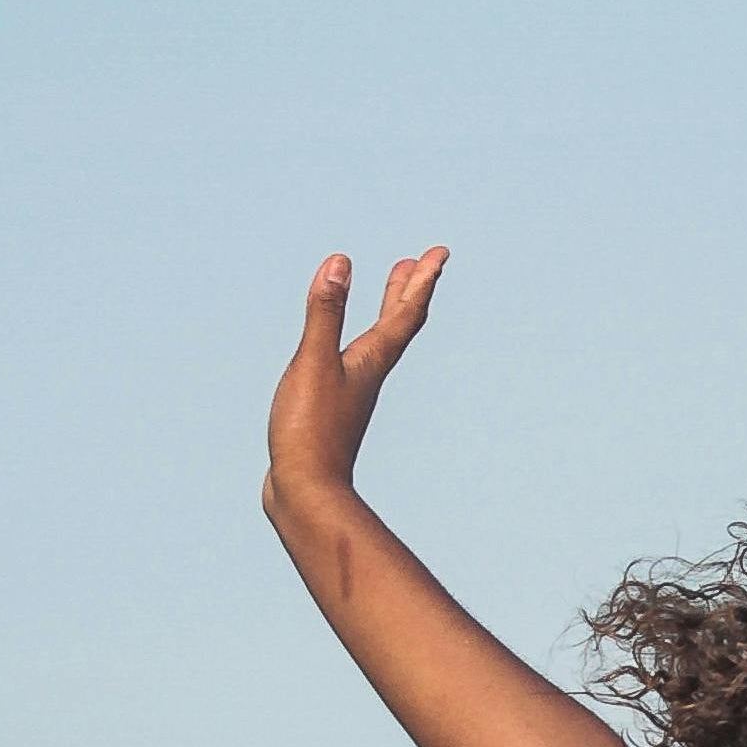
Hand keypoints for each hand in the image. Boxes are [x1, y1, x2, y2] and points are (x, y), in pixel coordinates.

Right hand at [263, 245, 448, 515]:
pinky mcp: (332, 409)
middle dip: (409, 291)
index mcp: (370, 362)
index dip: (423, 280)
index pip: (405, 313)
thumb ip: (326, 313)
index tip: (441, 253)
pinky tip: (343, 342)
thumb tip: (341, 263)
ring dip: (387, 312)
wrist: (304, 493)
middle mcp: (368, 375)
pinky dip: (355, 339)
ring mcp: (352, 393)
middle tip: (419, 262)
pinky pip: (352, 362)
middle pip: (398, 326)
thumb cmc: (310, 431)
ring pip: (378, 343)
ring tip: (390, 288)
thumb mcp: (314, 362)